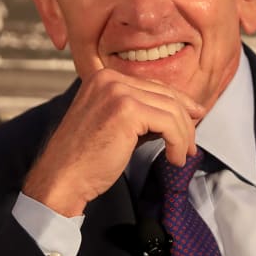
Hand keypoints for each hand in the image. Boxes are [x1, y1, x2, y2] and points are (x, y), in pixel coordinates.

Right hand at [21, 68, 205, 216]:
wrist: (62, 178)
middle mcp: (110, 78)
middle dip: (185, 121)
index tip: (193, 119)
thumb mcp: (114, 124)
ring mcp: (117, 91)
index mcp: (103, 77)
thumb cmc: (85, 158)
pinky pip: (169, 123)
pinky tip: (174, 158)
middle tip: (192, 144)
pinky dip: (178, 142)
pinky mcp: (126, 110)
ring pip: (171, 109)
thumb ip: (141, 113)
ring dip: (183, 136)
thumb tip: (180, 113)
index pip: (153, 85)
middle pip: (165, 94)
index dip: (178, 103)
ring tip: (182, 156)